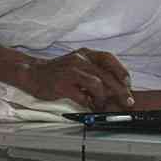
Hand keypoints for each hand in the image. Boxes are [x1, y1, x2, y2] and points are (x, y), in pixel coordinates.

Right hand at [20, 48, 134, 110]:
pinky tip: (90, 107)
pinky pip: (81, 96)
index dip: (122, 72)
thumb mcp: (77, 64)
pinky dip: (89, 103)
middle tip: (127, 102)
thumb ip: (94, 71)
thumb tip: (114, 87)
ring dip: (104, 98)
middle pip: (106, 75)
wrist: (32, 73)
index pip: (109, 59)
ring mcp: (70, 71)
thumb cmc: (57, 71)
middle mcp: (79, 60)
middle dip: (120, 91)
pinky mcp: (62, 84)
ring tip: (103, 105)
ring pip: (97, 84)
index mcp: (85, 54)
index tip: (128, 85)